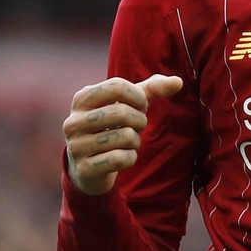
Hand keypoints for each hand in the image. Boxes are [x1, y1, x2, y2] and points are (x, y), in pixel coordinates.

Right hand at [63, 74, 183, 194]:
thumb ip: (152, 89)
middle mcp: (73, 121)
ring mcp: (76, 146)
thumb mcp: (129, 104)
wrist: (89, 168)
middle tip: (137, 127)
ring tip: (126, 143)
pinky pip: (121, 159)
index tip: (140, 106)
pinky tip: (122, 158)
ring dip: (135, 141)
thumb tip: (178, 82)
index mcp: (82, 99)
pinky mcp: (84, 169)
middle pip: (121, 112)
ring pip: (125, 137)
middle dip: (140, 121)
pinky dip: (130, 158)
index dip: (138, 96)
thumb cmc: (113, 127)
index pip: (116, 86)